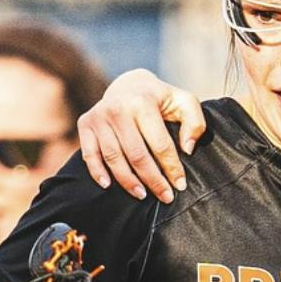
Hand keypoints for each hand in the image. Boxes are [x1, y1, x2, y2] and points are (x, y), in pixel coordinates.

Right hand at [77, 69, 205, 202]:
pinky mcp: (86, 124)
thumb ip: (195, 122)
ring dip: (128, 181)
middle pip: (137, 155)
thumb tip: (187, 149)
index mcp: (143, 102)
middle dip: (153, 180)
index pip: (160, 144)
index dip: (172, 168)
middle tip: (165, 196)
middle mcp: (118, 109)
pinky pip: (89, 154)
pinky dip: (97, 172)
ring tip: (142, 195)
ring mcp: (99, 117)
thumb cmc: (160, 100)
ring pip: (114, 158)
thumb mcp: (183, 102)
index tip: (180, 185)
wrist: (128, 84)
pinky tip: (108, 185)